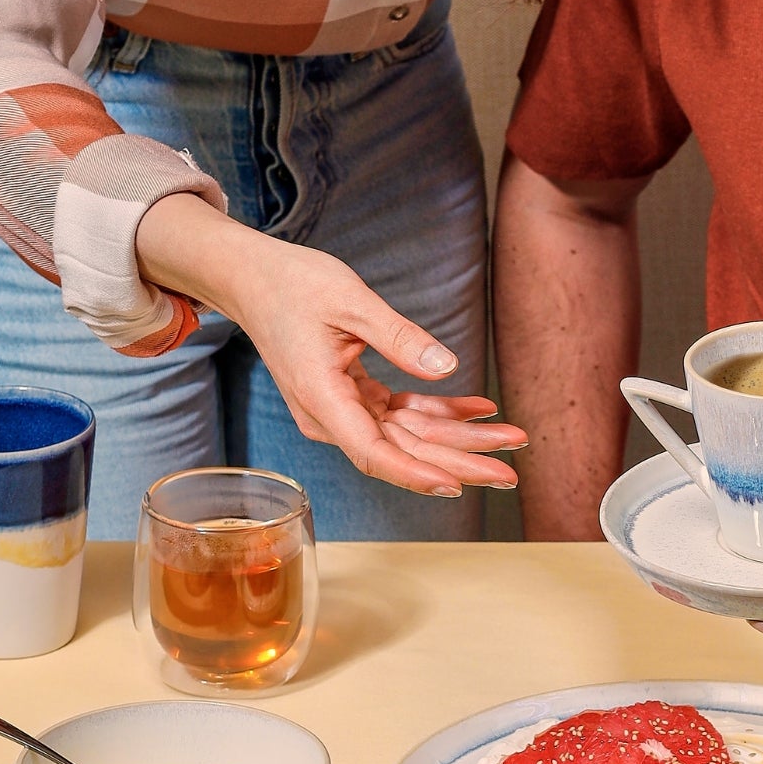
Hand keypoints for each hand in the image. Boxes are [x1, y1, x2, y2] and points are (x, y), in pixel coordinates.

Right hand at [136, 196, 525, 496]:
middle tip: (509, 472)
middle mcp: (332, 415)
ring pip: (409, 434)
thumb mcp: (350, 301)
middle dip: (460, 461)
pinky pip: (402, 411)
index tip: (456, 485)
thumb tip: (445, 366)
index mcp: (322, 398)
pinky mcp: (352, 396)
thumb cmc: (291, 285)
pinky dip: (440, 410)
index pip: (374, 452)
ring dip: (460, 438)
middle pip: (402, 450)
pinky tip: (478, 409)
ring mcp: (342, 409)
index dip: (416, 473)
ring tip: (510, 440)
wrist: (253, 278)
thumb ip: (399, 336)